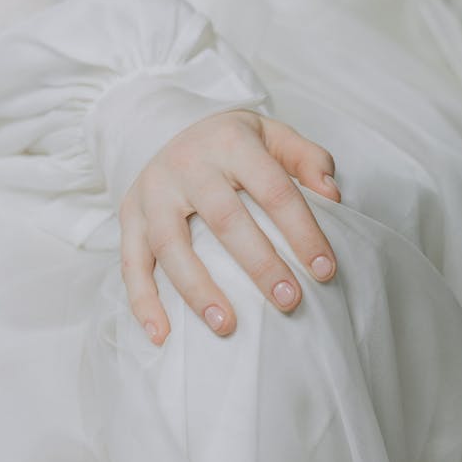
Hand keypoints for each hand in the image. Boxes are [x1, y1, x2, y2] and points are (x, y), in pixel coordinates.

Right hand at [118, 108, 341, 344]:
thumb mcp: (273, 134)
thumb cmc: (232, 143)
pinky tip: (162, 335)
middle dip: (258, 264)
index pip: (272, 187)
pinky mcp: (129, 214)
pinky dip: (143, 301)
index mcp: (230, 142)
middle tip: (289, 301)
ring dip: (199, 290)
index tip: (325, 269)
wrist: (167, 126)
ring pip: (171, 245)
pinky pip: (131, 262)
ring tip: (228, 327)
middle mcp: (187, 164)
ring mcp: (153, 191)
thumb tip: (332, 196)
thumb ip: (309, 159)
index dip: (301, 229)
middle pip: (224, 218)